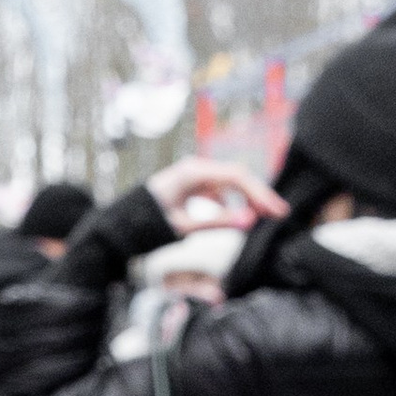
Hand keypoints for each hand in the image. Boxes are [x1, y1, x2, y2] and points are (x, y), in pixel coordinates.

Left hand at [147, 155, 284, 231]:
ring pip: (228, 183)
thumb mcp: (182, 227)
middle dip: (257, 196)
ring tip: (260, 217)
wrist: (117, 225)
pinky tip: (235, 216)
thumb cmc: (145, 225)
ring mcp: (192, 175)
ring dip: (244, 199)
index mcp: (193, 172)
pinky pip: (216, 189)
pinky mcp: (189, 184)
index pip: (237, 177)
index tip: (276, 211)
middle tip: (277, 215)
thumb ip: (216, 223)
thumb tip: (249, 221)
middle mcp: (195, 168)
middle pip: (236, 177)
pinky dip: (228, 202)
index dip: (260, 194)